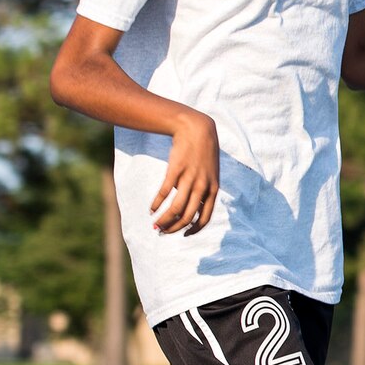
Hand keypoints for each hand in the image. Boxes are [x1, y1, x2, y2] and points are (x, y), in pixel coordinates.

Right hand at [152, 112, 219, 235]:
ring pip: (176, 208)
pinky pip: (165, 192)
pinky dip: (157, 203)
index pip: (205, 218)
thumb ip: (202, 192)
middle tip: (162, 231)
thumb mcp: (209, 175)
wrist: (197, 130)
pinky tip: (151, 209)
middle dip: (173, 228)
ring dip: (164, 220)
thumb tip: (189, 210)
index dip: (193, 230)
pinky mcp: (176, 170)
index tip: (183, 234)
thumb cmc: (202, 155)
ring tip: (155, 224)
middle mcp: (202, 187)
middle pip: (187, 217)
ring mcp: (189, 178)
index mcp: (212, 190)